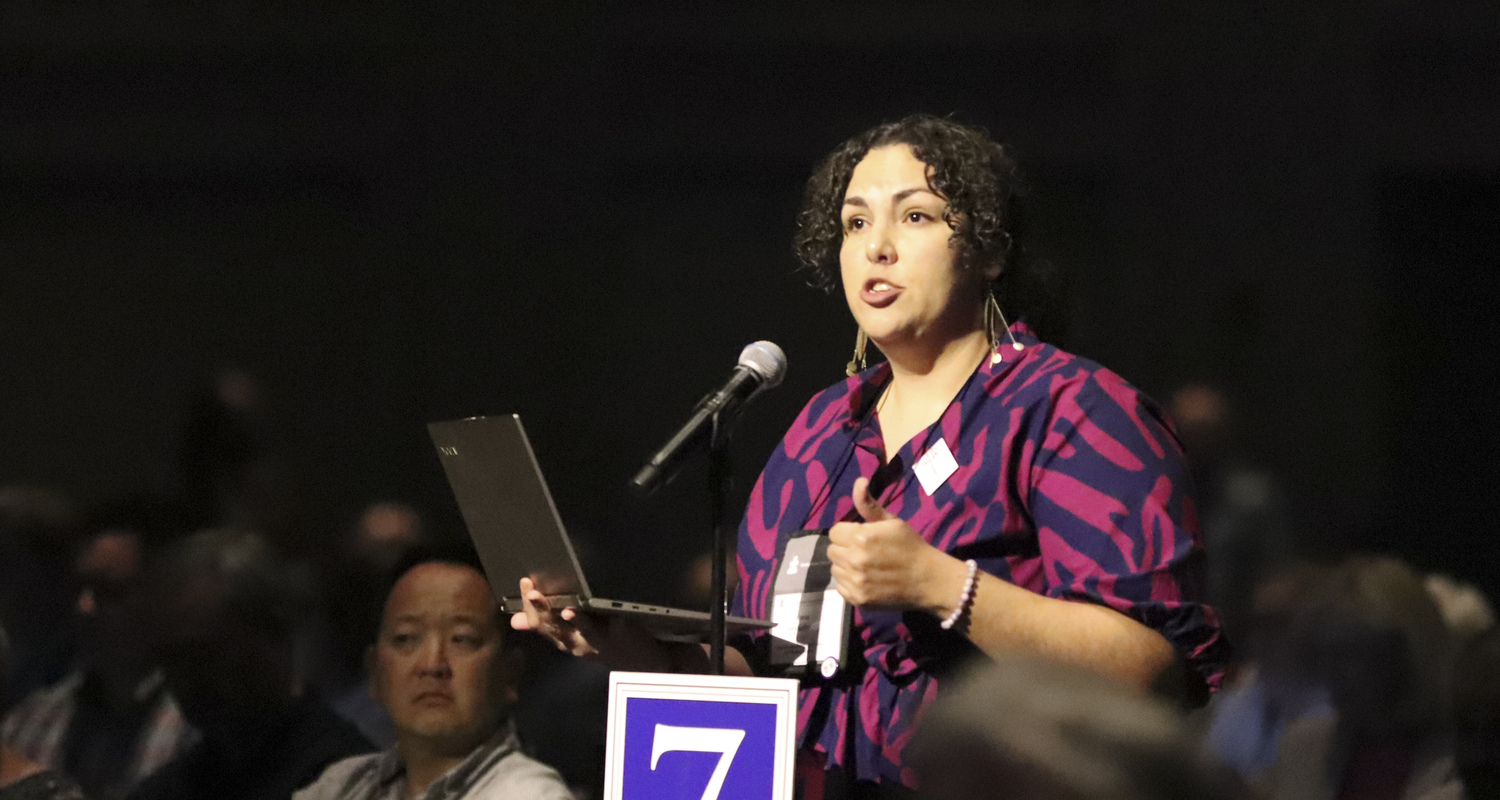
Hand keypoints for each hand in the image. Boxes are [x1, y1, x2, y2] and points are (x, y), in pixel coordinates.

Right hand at [510, 577, 679, 670]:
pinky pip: (600, 625)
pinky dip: (585, 619)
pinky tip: (579, 609)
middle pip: (552, 627)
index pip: (539, 624)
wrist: (639, 662)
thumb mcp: (571, 637)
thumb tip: (515, 621)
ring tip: (554, 604)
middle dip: (540, 609)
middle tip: (531, 591)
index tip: (525, 582)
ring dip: (563, 617)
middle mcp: (575, 643)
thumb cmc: (602, 642)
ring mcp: (595, 640)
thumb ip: (547, 626)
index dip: (529, 606)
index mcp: (563, 640)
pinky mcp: (615, 633)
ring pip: (574, 629)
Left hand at [826, 477, 958, 609]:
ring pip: (835, 569)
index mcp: (861, 536)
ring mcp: (856, 581)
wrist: (928, 579)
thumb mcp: (892, 521)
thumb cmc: (910, 546)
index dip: (847, 533)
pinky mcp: (858, 599)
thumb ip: (869, 504)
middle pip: (832, 551)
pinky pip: (841, 588)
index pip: (834, 532)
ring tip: (866, 567)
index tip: (861, 537)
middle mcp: (855, 559)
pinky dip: (850, 584)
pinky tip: (866, 581)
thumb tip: (858, 481)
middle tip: (864, 552)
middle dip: (845, 549)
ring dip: (846, 567)